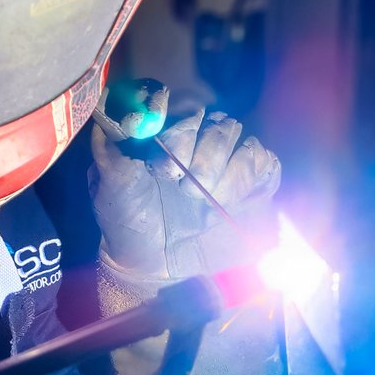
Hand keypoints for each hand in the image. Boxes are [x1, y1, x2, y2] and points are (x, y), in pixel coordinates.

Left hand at [90, 109, 280, 281]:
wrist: (150, 261)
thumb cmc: (126, 218)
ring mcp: (227, 161)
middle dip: (205, 161)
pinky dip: (250, 179)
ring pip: (245, 143)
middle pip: (221, 126)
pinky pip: (266, 163)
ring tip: (203, 202)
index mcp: (167, 133)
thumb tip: (124, 114)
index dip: (180, 138)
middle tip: (185, 191)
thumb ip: (112, 146)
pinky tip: (227, 200)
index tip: (164, 170)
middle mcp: (200, 140)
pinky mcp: (250, 183)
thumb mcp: (109, 185)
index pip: (190, 113)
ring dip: (227, 175)